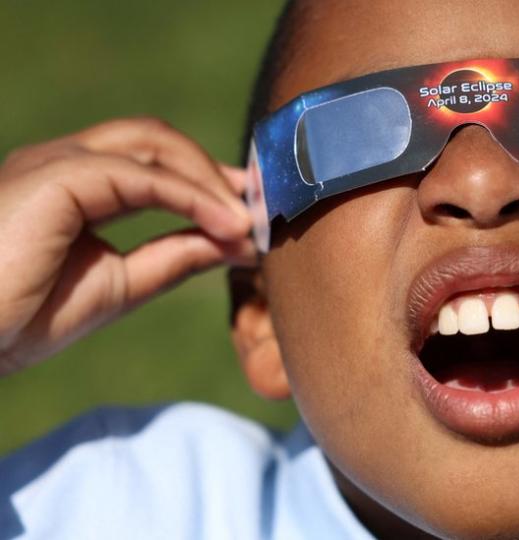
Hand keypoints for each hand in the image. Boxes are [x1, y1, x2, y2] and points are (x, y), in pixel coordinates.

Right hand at [0, 118, 253, 374]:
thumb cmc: (20, 318)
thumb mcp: (118, 285)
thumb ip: (173, 257)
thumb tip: (233, 240)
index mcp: (72, 184)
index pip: (151, 159)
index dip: (206, 179)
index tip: (250, 210)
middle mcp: (63, 162)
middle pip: (156, 139)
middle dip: (214, 168)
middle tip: (260, 205)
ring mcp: (57, 163)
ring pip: (154, 145)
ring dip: (210, 179)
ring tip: (248, 220)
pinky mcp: (58, 177)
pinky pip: (143, 175)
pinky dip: (193, 197)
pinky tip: (227, 225)